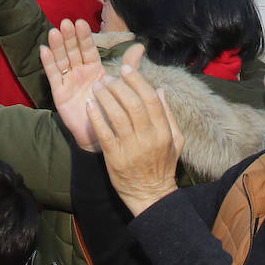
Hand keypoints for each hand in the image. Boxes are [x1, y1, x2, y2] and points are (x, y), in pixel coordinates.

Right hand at [41, 20, 119, 151]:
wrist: (103, 135)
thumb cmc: (112, 108)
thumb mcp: (122, 85)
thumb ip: (129, 66)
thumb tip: (141, 46)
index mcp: (94, 67)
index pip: (88, 48)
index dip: (84, 36)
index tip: (81, 22)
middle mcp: (79, 71)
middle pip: (73, 51)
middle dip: (69, 37)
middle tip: (66, 23)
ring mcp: (68, 81)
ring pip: (62, 60)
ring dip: (57, 46)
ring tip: (54, 32)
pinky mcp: (59, 93)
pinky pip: (53, 76)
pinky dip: (48, 63)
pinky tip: (44, 50)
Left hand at [88, 53, 183, 216]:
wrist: (151, 196)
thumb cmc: (163, 166)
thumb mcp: (175, 140)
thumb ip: (168, 115)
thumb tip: (161, 90)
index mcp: (163, 131)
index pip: (151, 99)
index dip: (137, 80)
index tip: (126, 68)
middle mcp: (148, 138)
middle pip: (133, 104)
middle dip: (119, 86)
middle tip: (108, 77)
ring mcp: (131, 148)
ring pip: (117, 115)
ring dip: (105, 97)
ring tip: (97, 86)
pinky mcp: (115, 158)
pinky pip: (104, 133)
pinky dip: (96, 117)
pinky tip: (89, 105)